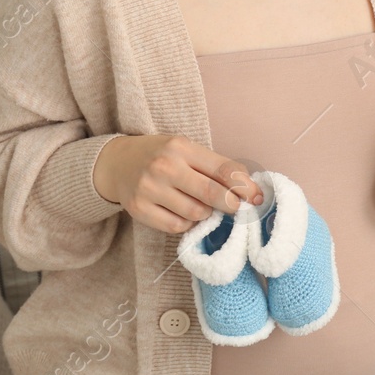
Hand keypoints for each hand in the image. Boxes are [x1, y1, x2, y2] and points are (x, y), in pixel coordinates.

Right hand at [91, 134, 264, 234]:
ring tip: (200, 204)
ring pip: (196, 213)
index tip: (257, 197)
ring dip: (205, 213)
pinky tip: (182, 212)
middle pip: (212, 194)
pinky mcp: (139, 210)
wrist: (116, 163)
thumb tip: (248, 190)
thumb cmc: (161, 156)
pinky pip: (177, 227)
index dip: (245, 186)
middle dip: (231, 205)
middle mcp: (164, 167)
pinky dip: (186, 223)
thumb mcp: (185, 150)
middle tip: (237, 209)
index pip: (223, 169)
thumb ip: (214, 166)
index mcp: (181, 147)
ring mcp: (150, 189)